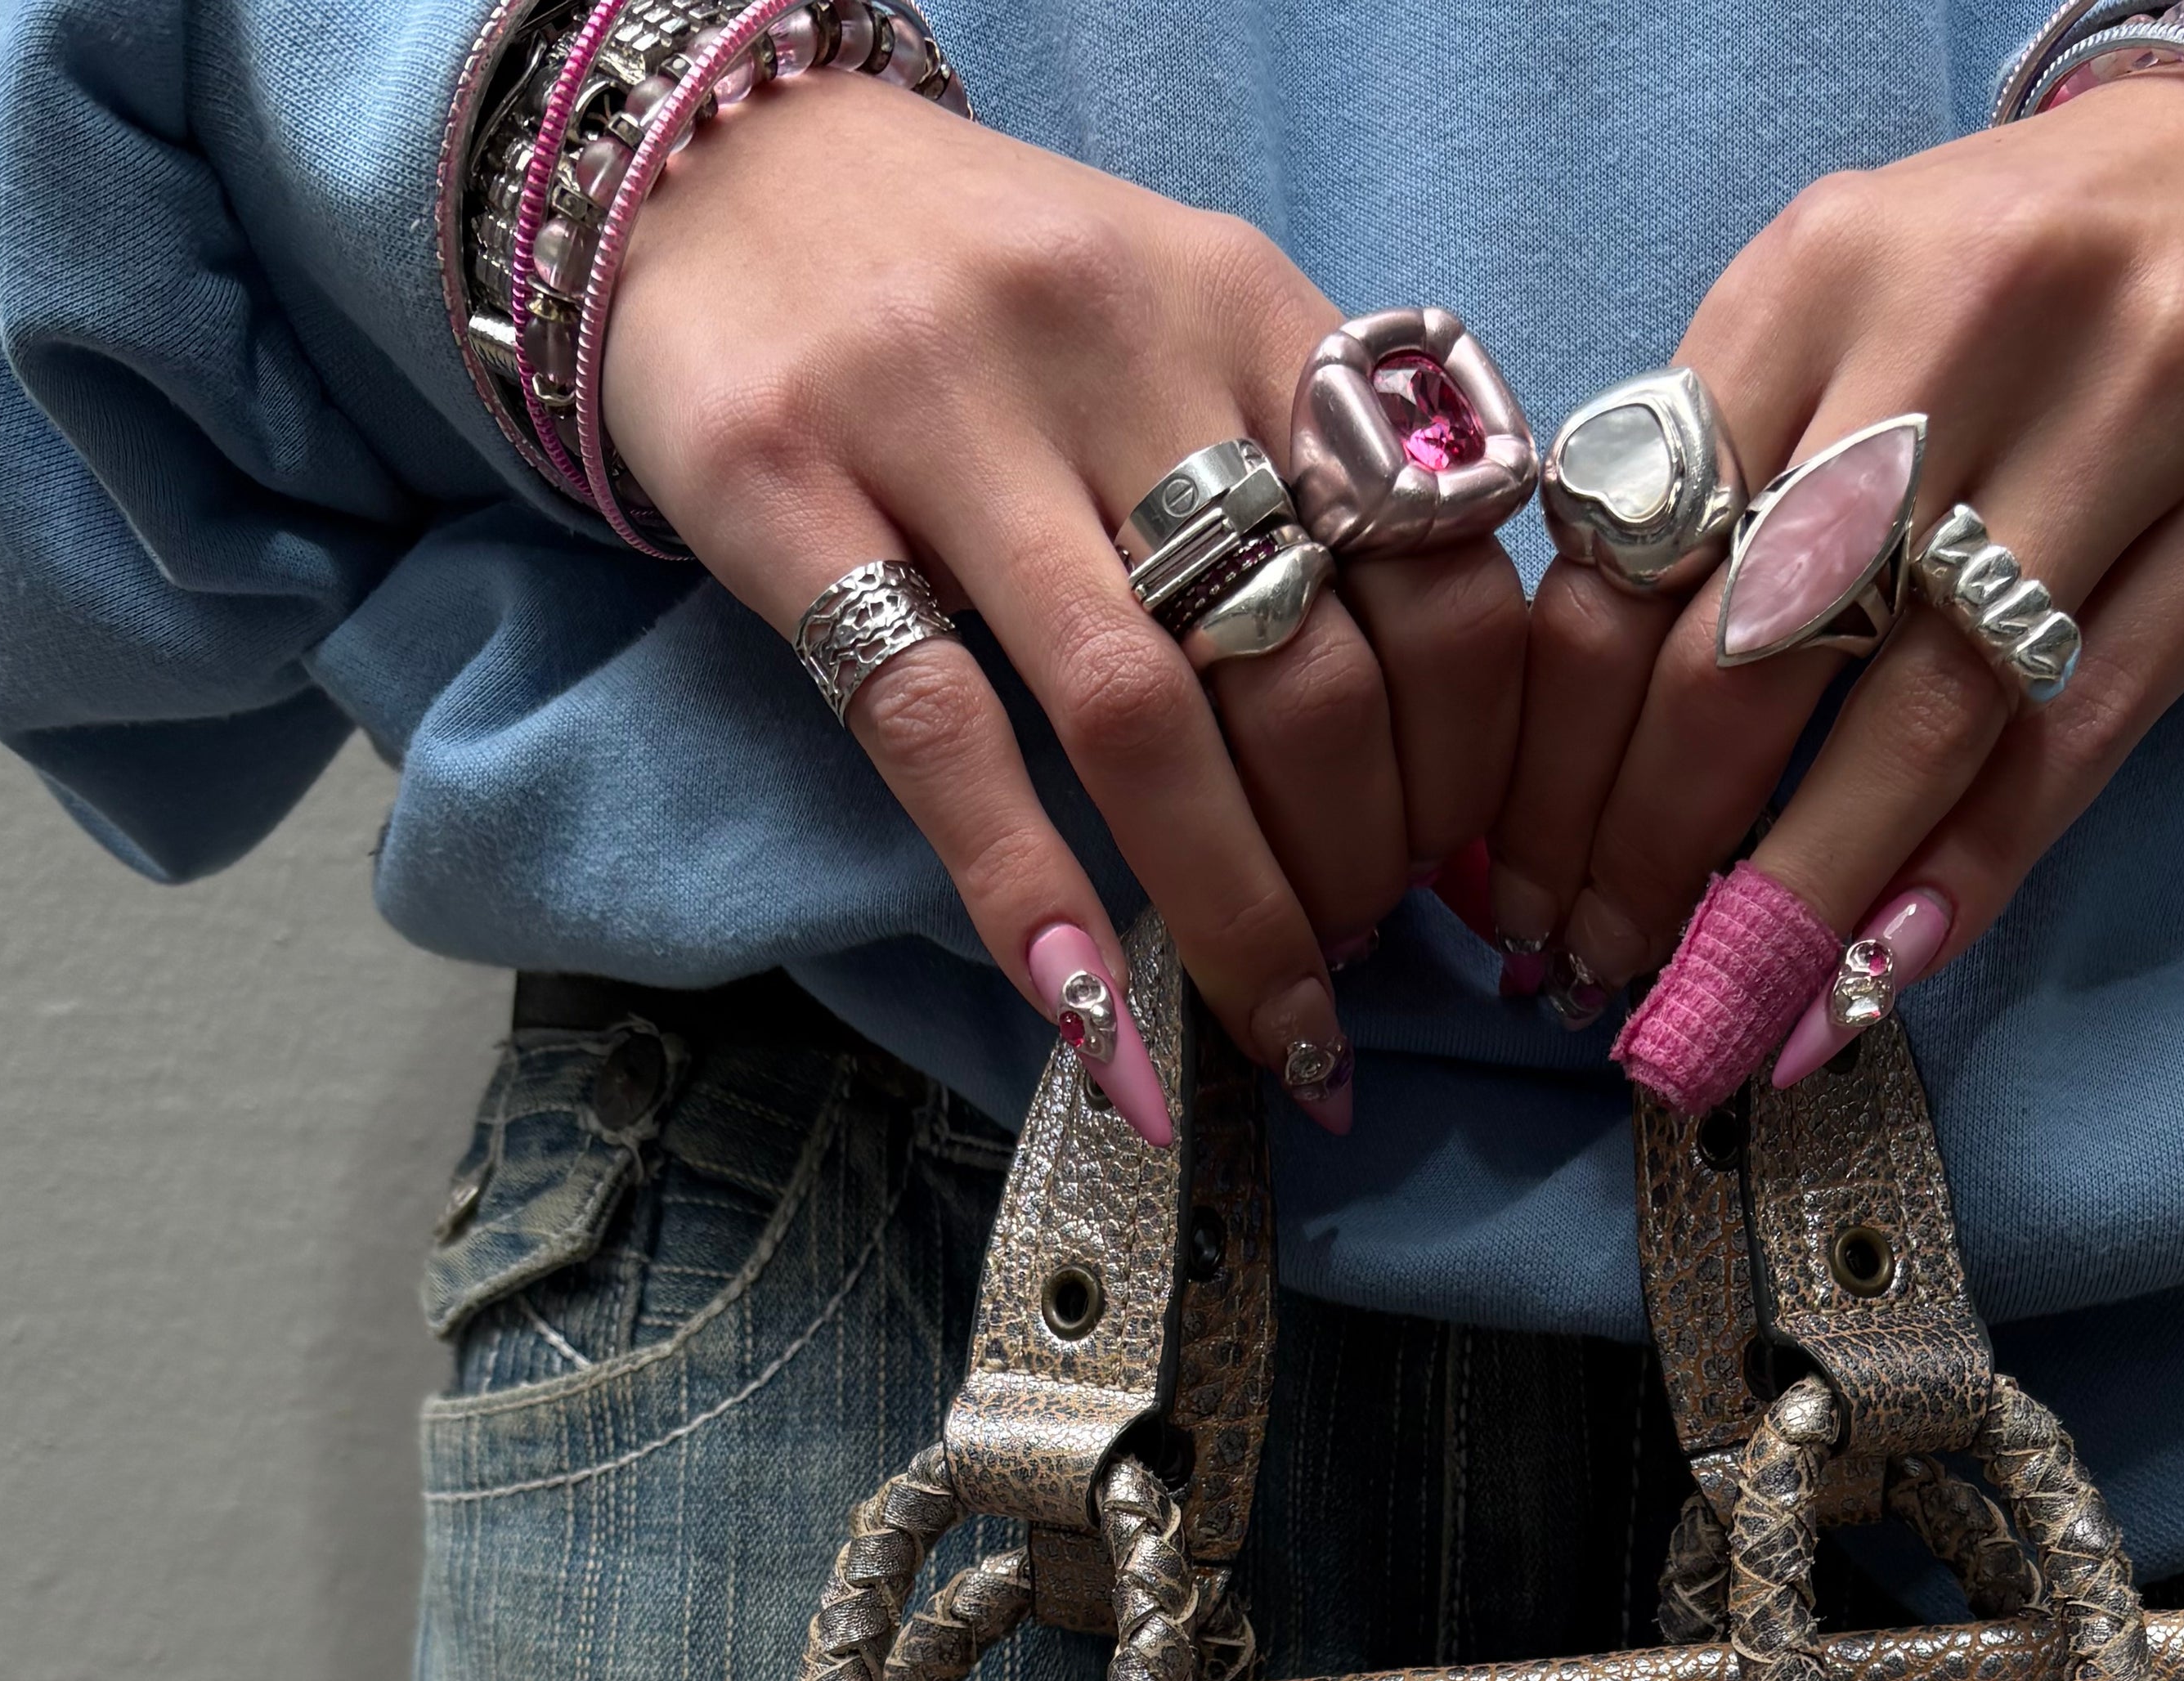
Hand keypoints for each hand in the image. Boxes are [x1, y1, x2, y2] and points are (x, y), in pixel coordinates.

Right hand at [602, 76, 1530, 1124]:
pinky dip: (1027, 892)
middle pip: (1302, 661)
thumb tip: (1430, 743)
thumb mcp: (1175, 325)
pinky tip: (1087, 1015)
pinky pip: (942, 731)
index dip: (1467, 761)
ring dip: (1231, 908)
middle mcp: (1107, 337)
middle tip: (1356, 961)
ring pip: (1139, 712)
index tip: (1455, 873)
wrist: (716, 159)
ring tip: (1275, 1018)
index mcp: (1236, 298)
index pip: (1430, 562)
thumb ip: (1296, 475)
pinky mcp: (786, 483)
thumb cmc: (981, 290)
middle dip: (1359, 861)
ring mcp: (937, 407)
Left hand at [1489, 73, 2183, 1062]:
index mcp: (1824, 266)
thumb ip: (1720, 491)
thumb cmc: (2010, 296)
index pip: (1638, 554)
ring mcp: (2137, 399)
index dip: (1561, 758)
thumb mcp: (1837, 327)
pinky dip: (1967, 872)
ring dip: (1803, 896)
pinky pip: (2076, 737)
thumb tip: (1574, 764)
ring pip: (1922, 714)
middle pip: (1759, 646)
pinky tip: (1881, 969)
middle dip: (1653, 847)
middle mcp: (1974, 315)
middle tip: (1599, 976)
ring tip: (1727, 1013)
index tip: (1517, 892)